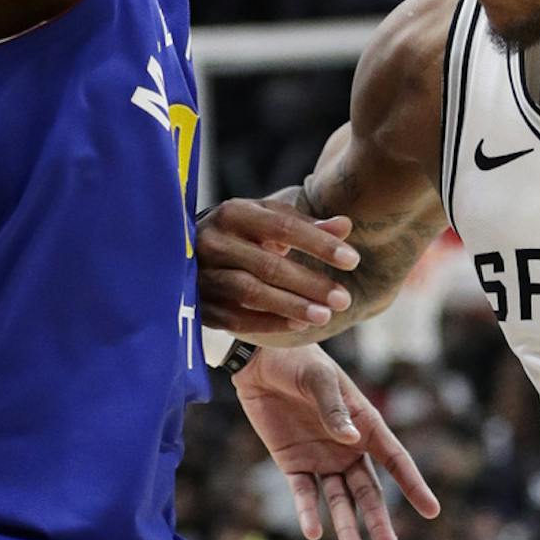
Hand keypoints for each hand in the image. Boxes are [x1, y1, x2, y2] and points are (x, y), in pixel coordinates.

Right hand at [196, 198, 358, 340]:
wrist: (187, 254)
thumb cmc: (242, 234)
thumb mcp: (268, 220)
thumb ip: (306, 225)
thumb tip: (346, 226)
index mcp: (234, 213)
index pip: (283, 226)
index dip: (319, 244)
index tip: (353, 261)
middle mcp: (213, 240)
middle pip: (268, 265)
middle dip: (310, 284)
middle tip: (343, 299)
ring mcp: (203, 273)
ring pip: (251, 292)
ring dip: (291, 306)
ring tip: (324, 316)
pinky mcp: (199, 303)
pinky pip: (236, 318)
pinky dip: (269, 323)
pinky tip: (299, 326)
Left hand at [235, 347, 439, 539]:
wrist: (261, 361)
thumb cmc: (299, 361)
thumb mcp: (319, 379)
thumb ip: (334, 410)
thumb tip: (350, 441)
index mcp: (366, 425)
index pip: (396, 461)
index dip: (413, 486)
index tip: (432, 511)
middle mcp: (349, 449)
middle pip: (370, 494)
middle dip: (380, 524)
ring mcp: (322, 459)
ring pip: (341, 502)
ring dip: (348, 530)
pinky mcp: (294, 464)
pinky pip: (304, 494)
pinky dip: (309, 513)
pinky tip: (314, 532)